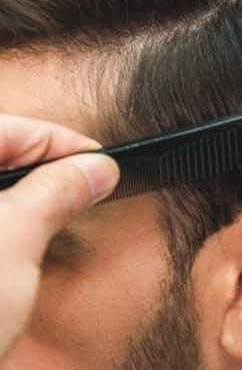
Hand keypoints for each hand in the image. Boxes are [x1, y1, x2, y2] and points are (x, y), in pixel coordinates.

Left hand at [0, 115, 118, 355]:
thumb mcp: (13, 241)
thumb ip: (57, 192)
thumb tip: (97, 168)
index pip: (10, 128)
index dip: (64, 142)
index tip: (103, 162)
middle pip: (1, 155)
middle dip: (48, 169)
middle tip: (88, 188)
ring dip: (30, 195)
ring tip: (62, 211)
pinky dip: (10, 221)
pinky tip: (28, 237)